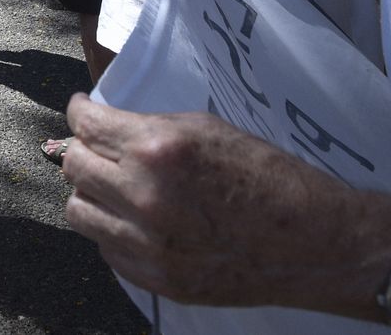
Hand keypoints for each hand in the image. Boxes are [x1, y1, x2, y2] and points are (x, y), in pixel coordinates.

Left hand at [63, 95, 390, 314]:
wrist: (316, 244)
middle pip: (74, 165)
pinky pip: (105, 247)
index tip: (82, 111)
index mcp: (158, 149)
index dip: (79, 112)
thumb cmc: (269, 176)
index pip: (86, 124)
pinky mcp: (156, 278)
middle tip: (101, 148)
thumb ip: (148, 127)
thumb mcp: (207, 129)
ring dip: (92, 193)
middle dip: (84, 149)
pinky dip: (114, 230)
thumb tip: (106, 125)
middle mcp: (144, 196)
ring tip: (115, 187)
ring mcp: (147, 244)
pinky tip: (139, 221)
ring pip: (78, 210)